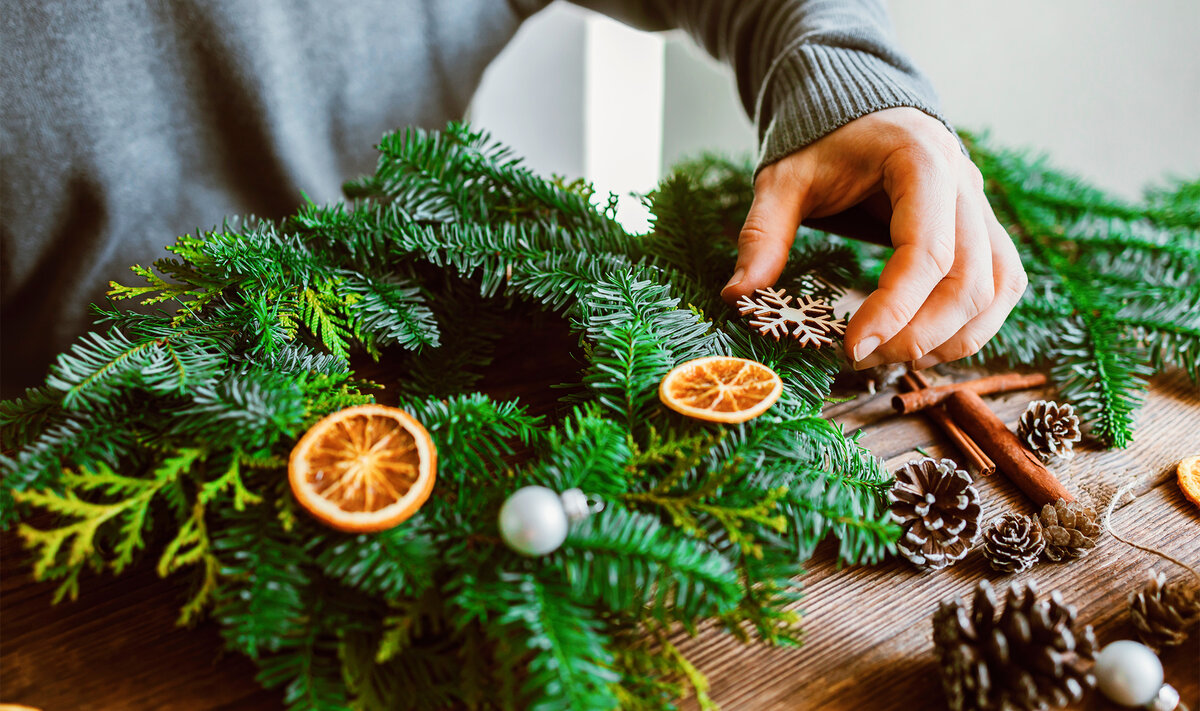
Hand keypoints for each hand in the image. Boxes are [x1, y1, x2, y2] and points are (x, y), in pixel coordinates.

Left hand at [721, 107, 1026, 369]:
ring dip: (954, 338)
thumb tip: (737, 297)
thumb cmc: (821, 141)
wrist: (857, 109)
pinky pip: (1002, 283)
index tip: (851, 348)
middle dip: (919, 334)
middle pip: (970, 280)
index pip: (927, 251)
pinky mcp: (984, 228)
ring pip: (996, 288)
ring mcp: (981, 206)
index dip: (895, 310)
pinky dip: (975, 322)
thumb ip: (764, 234)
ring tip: (894, 361)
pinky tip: (928, 345)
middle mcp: (965, 183)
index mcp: (921, 159)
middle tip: (861, 360)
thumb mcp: (782, 179)